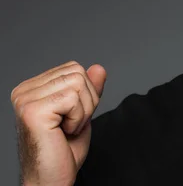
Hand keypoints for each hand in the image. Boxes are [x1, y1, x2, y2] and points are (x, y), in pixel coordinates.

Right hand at [11, 61, 106, 185]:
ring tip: (66, 129)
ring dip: (83, 111)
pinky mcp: (33, 111)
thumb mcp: (83, 112)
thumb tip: (98, 67)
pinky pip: (73, 99)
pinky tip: (64, 132)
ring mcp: (25, 100)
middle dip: (86, 101)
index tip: (72, 116)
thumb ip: (89, 89)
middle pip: (77, 73)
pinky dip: (78, 118)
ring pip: (77, 83)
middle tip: (70, 125)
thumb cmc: (63, 151)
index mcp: (32, 88)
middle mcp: (24, 91)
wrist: (51, 180)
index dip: (85, 93)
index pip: (73, 68)